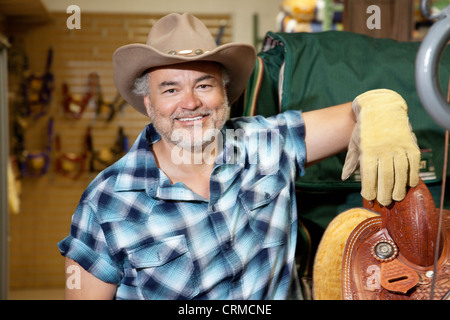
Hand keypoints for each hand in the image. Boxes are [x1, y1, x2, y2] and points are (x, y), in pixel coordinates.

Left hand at [342, 89, 420, 205]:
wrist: (381, 108)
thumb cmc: (366, 129)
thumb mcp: (355, 143)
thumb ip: (351, 161)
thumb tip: (344, 177)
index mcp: (368, 151)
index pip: (369, 175)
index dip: (370, 189)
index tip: (369, 198)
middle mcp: (384, 150)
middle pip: (386, 177)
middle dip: (385, 193)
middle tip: (384, 202)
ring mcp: (398, 147)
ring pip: (401, 172)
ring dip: (399, 188)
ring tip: (396, 197)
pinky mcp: (410, 145)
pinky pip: (413, 164)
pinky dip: (412, 175)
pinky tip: (409, 184)